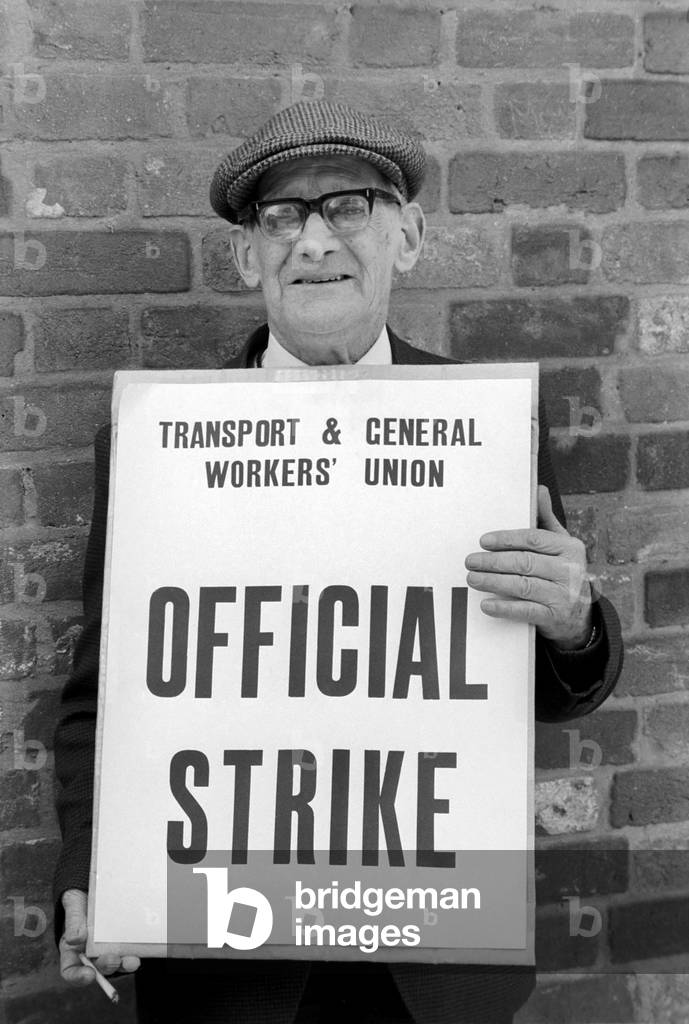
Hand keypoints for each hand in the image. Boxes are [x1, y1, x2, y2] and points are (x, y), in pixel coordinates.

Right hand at [59, 888, 139, 985]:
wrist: (93, 889)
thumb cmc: (79, 900)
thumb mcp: (73, 905)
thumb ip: (73, 922)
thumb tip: (76, 939)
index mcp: (71, 950)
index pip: (70, 970)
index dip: (78, 977)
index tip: (88, 975)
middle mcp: (89, 954)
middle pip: (96, 968)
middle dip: (106, 967)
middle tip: (113, 960)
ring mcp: (106, 948)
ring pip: (114, 963)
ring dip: (123, 965)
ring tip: (132, 961)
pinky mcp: (121, 942)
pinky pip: (126, 951)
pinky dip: (132, 953)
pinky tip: (138, 952)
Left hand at [465, 485, 592, 649]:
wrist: (578, 615)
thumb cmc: (562, 572)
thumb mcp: (560, 545)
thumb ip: (545, 520)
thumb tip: (538, 490)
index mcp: (570, 548)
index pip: (534, 539)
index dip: (506, 539)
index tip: (483, 541)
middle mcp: (570, 571)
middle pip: (525, 562)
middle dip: (493, 561)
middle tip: (471, 561)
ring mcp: (564, 595)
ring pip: (523, 585)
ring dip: (493, 582)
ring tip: (472, 579)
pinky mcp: (555, 616)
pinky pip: (526, 611)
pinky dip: (504, 607)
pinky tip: (486, 604)